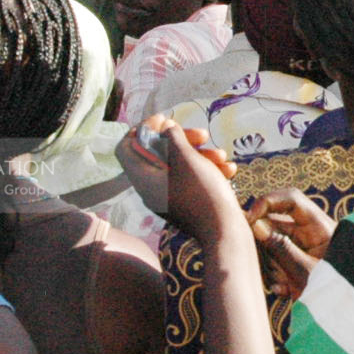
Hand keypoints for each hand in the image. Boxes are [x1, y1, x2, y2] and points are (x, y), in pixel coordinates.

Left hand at [121, 116, 242, 242]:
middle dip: (182, 140)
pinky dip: (207, 170)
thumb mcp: (187, 158)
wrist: (225, 233)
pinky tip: (228, 170)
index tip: (165, 120)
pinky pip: (190, 180)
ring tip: (222, 154)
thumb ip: (173, 138)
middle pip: (158, 154)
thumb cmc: (202, 193)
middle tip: (203, 134)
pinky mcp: (186, 204)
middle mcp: (151, 188)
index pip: (126, 147)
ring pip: (179, 165)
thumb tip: (166, 129)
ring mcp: (169, 198)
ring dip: (201, 154)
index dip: (142, 129)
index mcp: (143, 178)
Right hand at [248, 189, 338, 300]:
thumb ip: (281, 248)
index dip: (267, 202)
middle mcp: (309, 234)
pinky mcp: (295, 268)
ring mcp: (301, 250)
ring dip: (271, 266)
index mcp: (318, 226)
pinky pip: (275, 265)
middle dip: (265, 246)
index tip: (249, 219)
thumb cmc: (336, 291)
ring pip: (270, 247)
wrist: (347, 317)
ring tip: (284, 284)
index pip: (290, 199)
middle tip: (271, 267)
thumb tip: (255, 226)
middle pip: (274, 225)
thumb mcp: (307, 270)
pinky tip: (285, 291)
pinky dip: (275, 278)